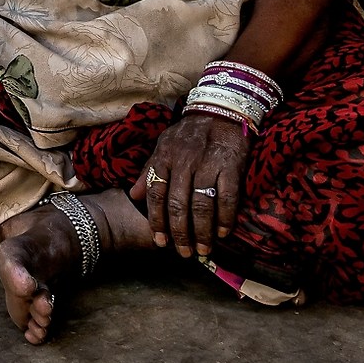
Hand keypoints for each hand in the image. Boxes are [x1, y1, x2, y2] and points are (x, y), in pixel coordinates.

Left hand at [131, 111, 249, 259]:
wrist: (222, 109)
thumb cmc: (189, 132)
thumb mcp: (164, 145)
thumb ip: (149, 171)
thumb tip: (132, 196)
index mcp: (164, 157)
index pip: (156, 193)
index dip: (157, 220)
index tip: (160, 242)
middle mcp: (183, 162)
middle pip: (178, 204)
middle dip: (180, 232)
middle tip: (184, 253)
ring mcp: (207, 164)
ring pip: (202, 204)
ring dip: (202, 231)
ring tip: (203, 250)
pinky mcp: (230, 166)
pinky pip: (227, 197)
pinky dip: (225, 218)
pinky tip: (223, 233)